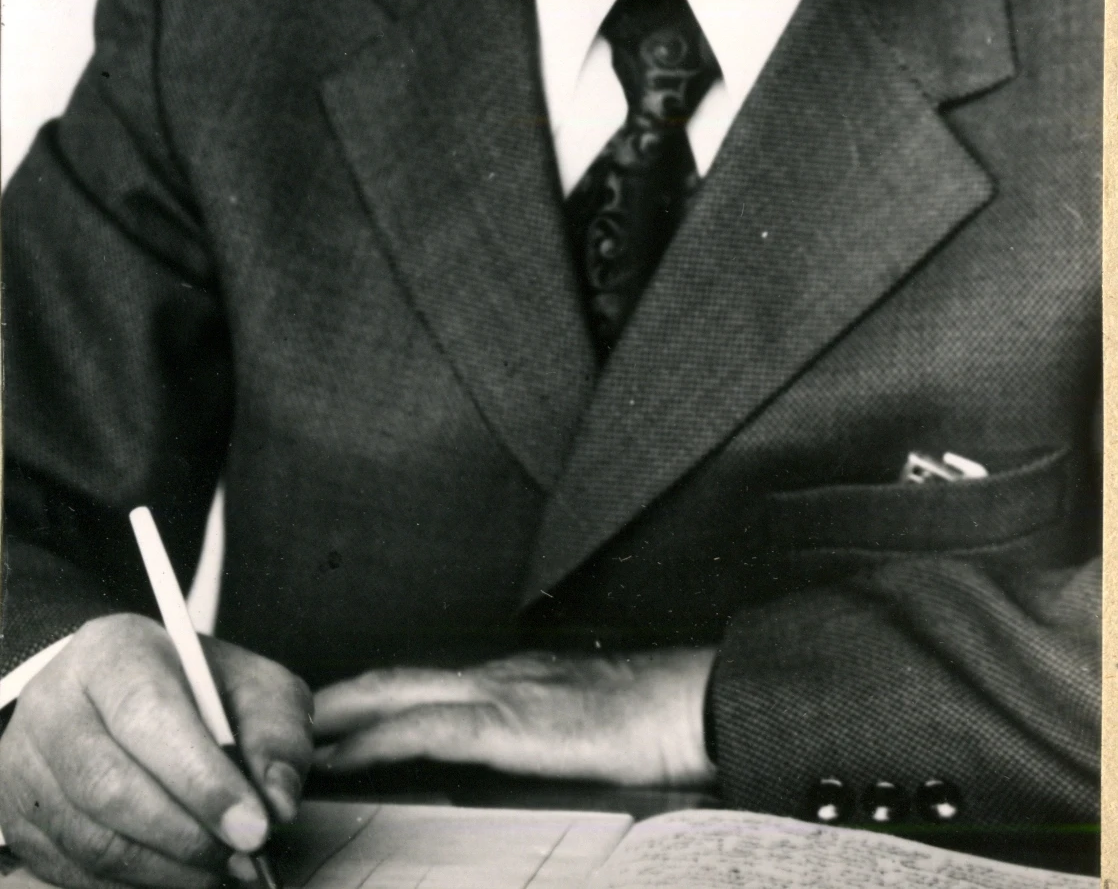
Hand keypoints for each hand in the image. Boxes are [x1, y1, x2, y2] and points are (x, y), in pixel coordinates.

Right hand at [0, 613, 313, 888]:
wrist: (122, 696)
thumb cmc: (196, 692)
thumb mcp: (251, 688)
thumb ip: (275, 736)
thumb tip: (277, 804)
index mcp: (112, 652)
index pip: (148, 716)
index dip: (201, 779)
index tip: (254, 826)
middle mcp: (55, 704)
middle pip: (111, 787)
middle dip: (188, 835)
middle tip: (245, 857)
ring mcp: (28, 765)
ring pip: (92, 841)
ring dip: (167, 869)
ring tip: (222, 868)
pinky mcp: (20, 819)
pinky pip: (76, 873)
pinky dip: (136, 884)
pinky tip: (180, 873)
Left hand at [313, 647, 715, 785]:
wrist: (699, 702)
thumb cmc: (656, 723)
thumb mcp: (581, 731)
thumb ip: (536, 742)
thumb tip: (497, 770)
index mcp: (514, 681)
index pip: (423, 684)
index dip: (368, 699)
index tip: (322, 719)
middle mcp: (496, 677)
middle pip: (393, 680)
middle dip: (334, 700)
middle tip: (279, 723)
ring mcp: (501, 695)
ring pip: (397, 696)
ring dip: (339, 718)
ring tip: (289, 739)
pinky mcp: (511, 726)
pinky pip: (428, 729)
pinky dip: (377, 739)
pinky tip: (343, 755)